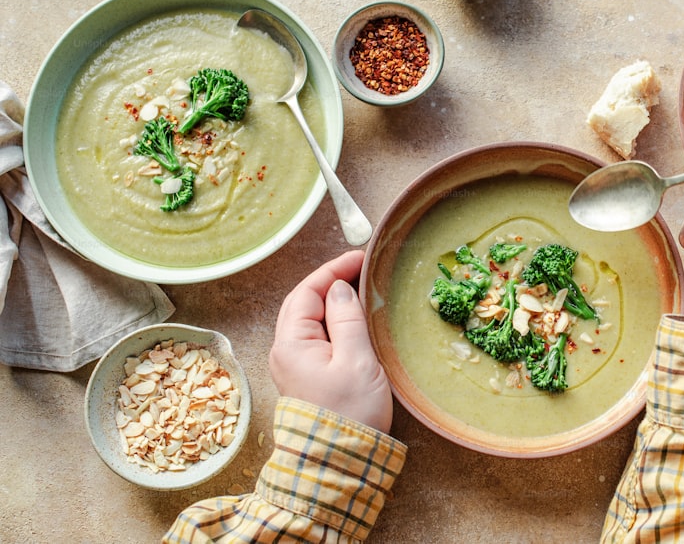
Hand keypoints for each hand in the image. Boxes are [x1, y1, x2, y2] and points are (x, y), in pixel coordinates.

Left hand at [269, 250, 392, 432]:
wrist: (340, 464)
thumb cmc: (350, 413)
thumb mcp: (356, 360)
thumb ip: (348, 318)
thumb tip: (340, 288)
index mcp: (291, 344)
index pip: (307, 291)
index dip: (333, 270)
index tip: (360, 257)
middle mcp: (285, 352)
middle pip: (304, 303)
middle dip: (331, 282)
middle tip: (362, 269)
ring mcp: (294, 366)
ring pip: (310, 320)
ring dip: (333, 301)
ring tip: (360, 289)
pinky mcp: (307, 377)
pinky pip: (317, 338)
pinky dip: (334, 321)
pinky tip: (353, 320)